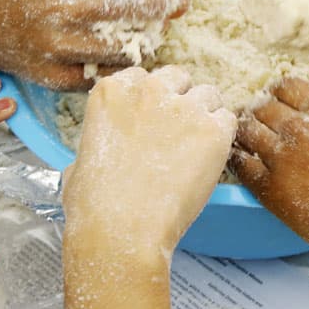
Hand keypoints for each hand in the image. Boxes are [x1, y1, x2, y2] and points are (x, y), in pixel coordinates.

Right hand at [0, 0, 187, 90]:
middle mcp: (67, 7)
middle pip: (142, 6)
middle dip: (167, 1)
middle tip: (174, 0)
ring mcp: (62, 46)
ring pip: (132, 47)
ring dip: (148, 37)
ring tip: (148, 27)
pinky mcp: (57, 77)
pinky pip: (109, 74)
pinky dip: (123, 63)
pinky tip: (122, 50)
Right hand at [61, 66, 236, 269]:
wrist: (121, 230)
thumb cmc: (94, 206)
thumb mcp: (80, 160)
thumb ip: (100, 140)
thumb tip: (104, 150)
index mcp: (112, 91)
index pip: (144, 78)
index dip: (152, 100)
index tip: (153, 121)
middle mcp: (149, 90)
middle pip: (178, 79)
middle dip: (180, 101)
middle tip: (178, 134)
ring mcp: (184, 108)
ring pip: (208, 96)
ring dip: (205, 116)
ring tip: (197, 150)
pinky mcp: (213, 130)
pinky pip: (228, 120)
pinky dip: (223, 138)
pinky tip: (211, 160)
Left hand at [230, 68, 308, 283]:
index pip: (287, 86)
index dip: (279, 93)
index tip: (278, 102)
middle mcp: (300, 129)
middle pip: (262, 106)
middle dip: (258, 111)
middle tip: (259, 122)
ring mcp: (281, 158)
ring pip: (245, 131)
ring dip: (244, 132)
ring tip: (247, 140)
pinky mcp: (269, 189)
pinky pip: (239, 165)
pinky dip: (236, 159)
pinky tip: (240, 162)